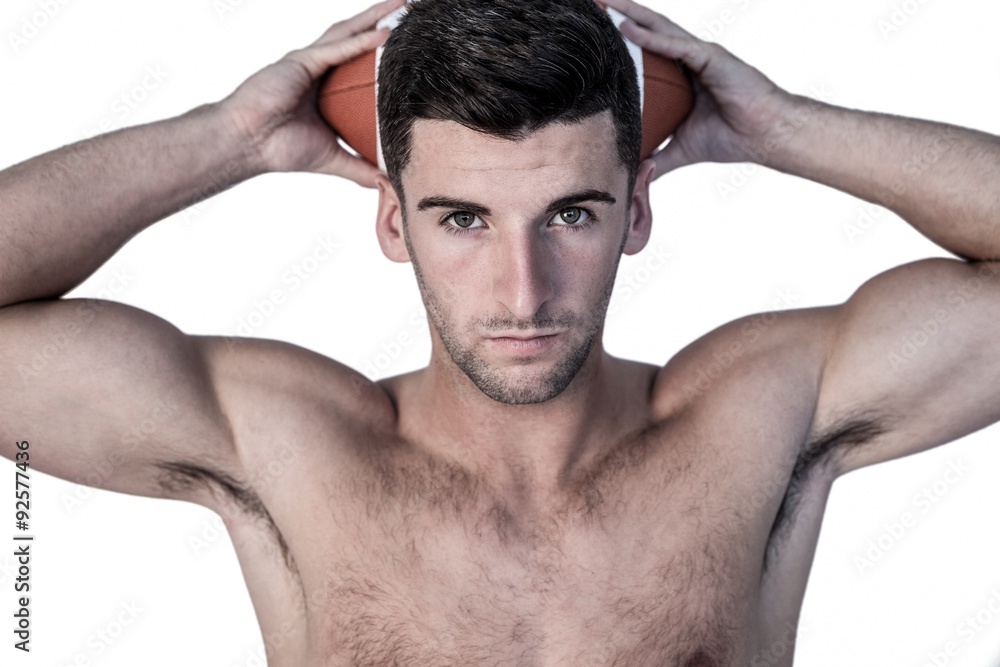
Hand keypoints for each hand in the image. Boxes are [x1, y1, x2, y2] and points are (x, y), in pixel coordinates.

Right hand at [219, 0, 405, 186]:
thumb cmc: (279, 148)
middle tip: (412, 8)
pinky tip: (384, 33)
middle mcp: (319, 67)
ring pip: (349, 32)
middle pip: (359, 37)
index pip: (361, 61)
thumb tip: (387, 182)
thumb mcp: (332, 158)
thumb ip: (360, 167)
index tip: (411, 41)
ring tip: (402, 5)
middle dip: (384, 20)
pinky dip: (361, 41)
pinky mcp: (301, 61)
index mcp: (326, 86)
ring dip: (376, 17)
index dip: (384, 48)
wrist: (248, 144)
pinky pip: (336, 49)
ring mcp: (310, 61)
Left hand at [602, 0, 793, 177]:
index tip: (595, 37)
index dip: (622, 42)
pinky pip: (676, 45)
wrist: (764, 136)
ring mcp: (700, 55)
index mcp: (682, 76)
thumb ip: (659, 158)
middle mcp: (689, 60)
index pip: (646, 52)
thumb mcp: (682, 150)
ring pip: (659, 28)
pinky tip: (627, 28)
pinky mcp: (710, 57)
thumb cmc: (733, 137)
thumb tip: (636, 174)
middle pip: (649, 32)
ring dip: (631, 14)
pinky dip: (651, 37)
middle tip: (593, 6)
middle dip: (621, 16)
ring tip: (605, 4)